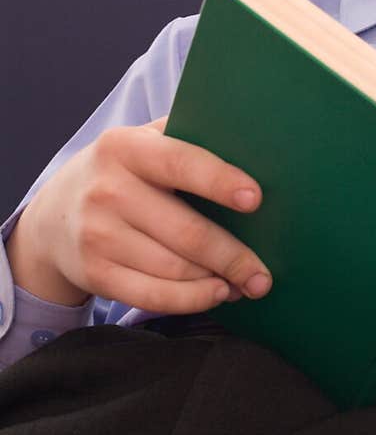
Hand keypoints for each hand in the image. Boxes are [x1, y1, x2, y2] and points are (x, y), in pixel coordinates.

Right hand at [7, 118, 272, 313]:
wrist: (53, 215)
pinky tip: (216, 294)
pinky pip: (152, 295)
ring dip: (218, 281)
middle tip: (264, 273)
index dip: (219, 181)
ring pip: (173, 268)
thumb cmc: (123, 172)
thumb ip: (187, 134)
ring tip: (247, 283)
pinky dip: (191, 300)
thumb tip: (252, 144)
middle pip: (185, 232)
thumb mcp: (142, 141)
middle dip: (233, 256)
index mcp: (125, 147)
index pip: (180, 162)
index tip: (255, 198)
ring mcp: (98, 234)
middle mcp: (108, 190)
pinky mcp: (95, 273)